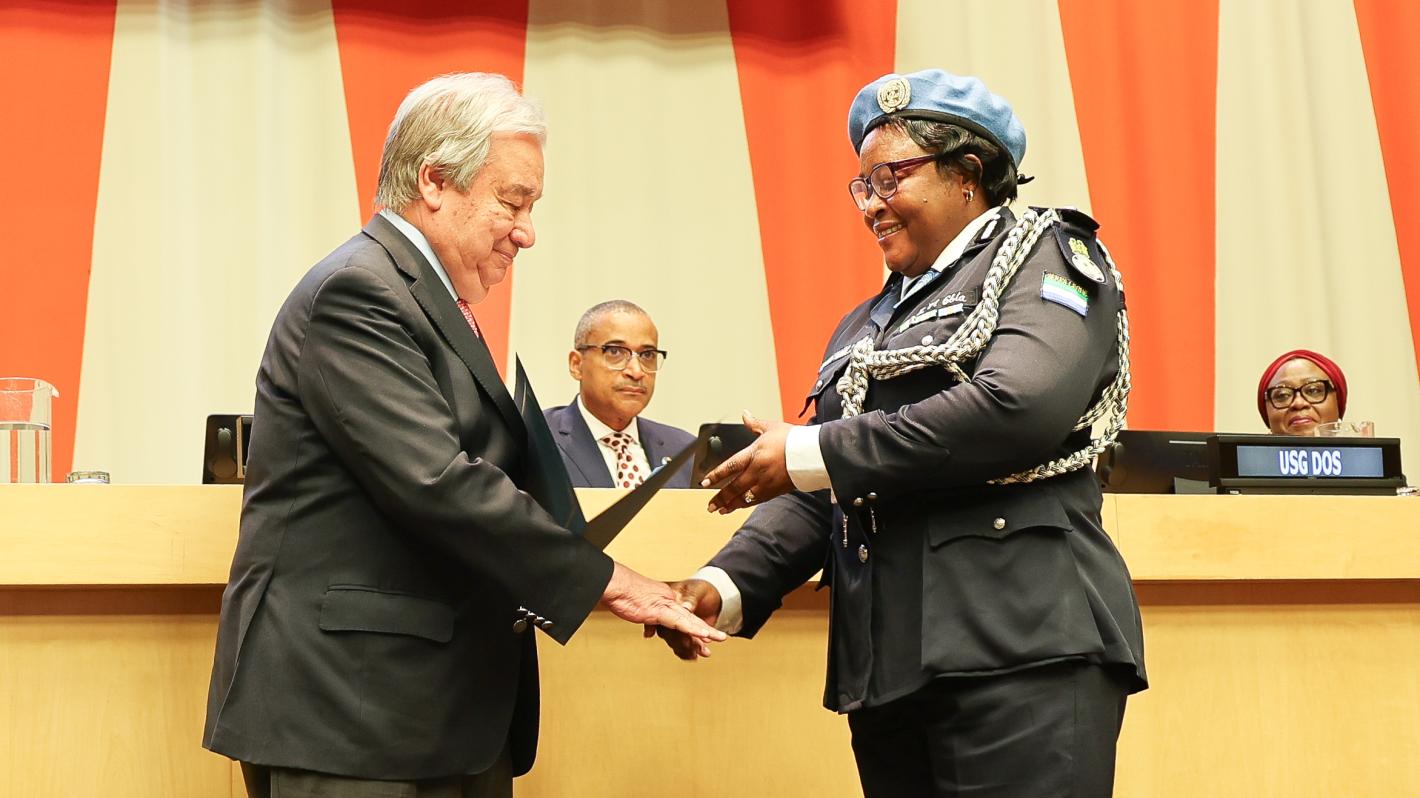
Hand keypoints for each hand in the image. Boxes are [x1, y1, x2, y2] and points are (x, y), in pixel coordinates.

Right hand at [602, 563, 725, 656]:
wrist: (612, 583)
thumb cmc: (618, 592)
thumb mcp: (637, 606)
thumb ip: (647, 617)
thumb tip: (650, 633)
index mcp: (663, 599)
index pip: (682, 615)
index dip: (694, 626)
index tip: (704, 638)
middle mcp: (667, 600)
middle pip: (689, 618)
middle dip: (704, 631)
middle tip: (720, 639)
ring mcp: (664, 604)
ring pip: (689, 620)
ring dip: (704, 631)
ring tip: (719, 638)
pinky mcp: (658, 610)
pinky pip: (678, 621)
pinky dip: (691, 628)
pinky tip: (703, 635)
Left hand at [704, 410, 793, 513]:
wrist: (813, 454)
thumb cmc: (793, 439)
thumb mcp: (772, 427)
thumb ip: (755, 423)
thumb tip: (745, 414)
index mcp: (754, 454)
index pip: (730, 466)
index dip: (715, 475)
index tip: (704, 483)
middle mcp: (757, 470)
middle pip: (734, 487)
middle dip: (720, 497)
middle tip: (710, 506)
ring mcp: (766, 482)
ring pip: (744, 497)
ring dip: (731, 504)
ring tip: (721, 510)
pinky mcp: (775, 490)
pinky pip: (756, 500)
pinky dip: (745, 504)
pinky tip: (739, 506)